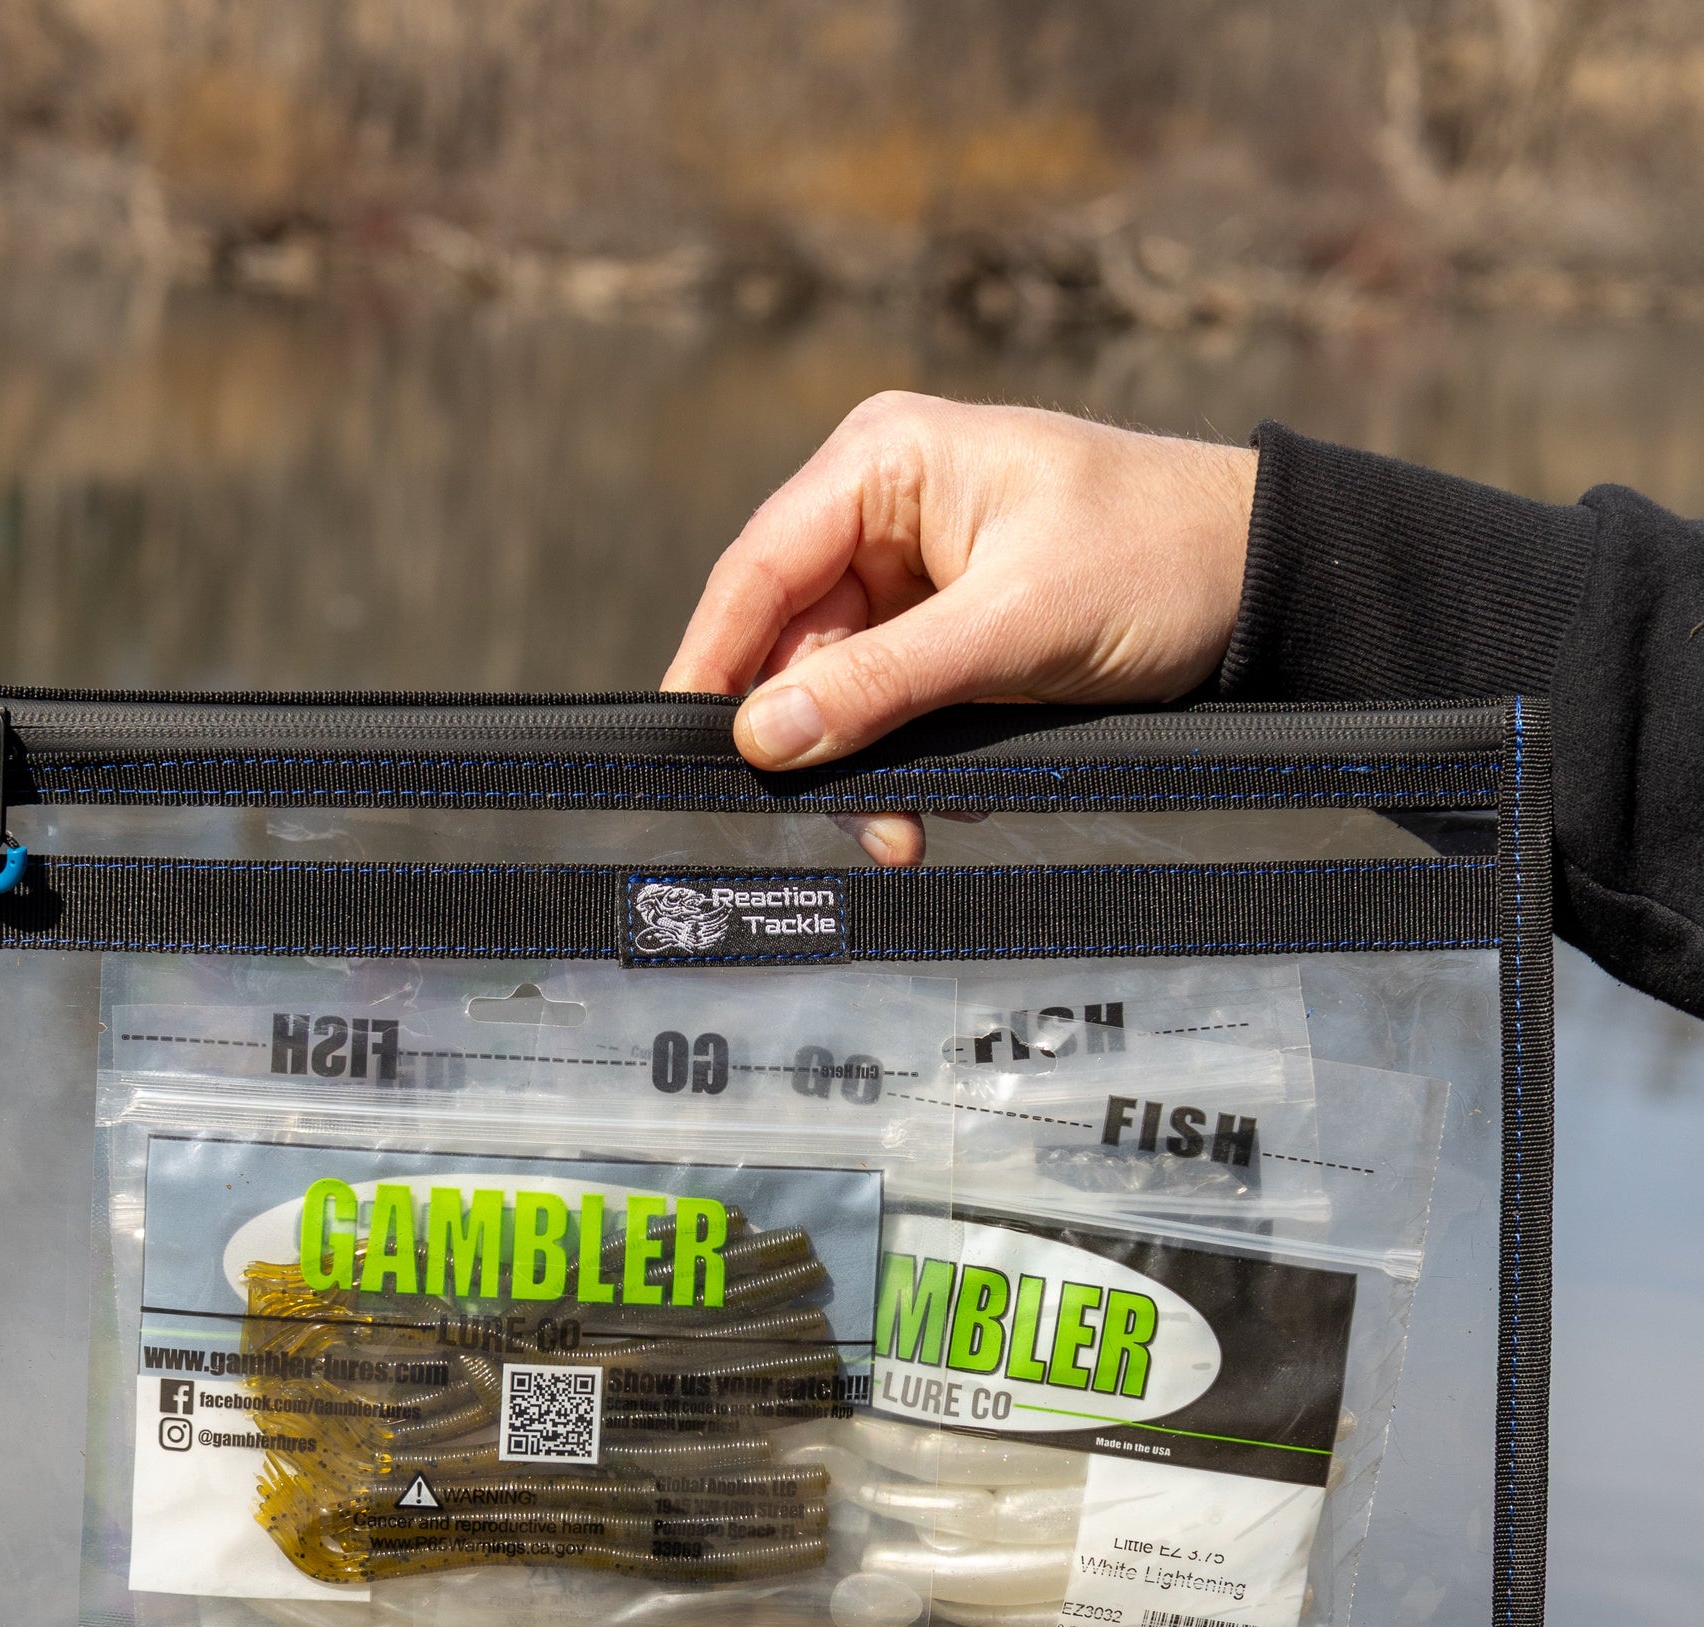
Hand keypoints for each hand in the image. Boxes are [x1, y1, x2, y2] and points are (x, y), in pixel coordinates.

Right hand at [661, 393, 1256, 862]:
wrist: (1270, 582)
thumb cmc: (1157, 559)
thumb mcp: (1014, 625)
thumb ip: (883, 683)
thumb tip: (765, 737)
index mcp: (884, 462)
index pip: (760, 569)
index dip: (714, 664)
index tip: (687, 748)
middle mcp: (883, 511)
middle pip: (795, 645)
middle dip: (820, 742)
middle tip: (862, 826)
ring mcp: (915, 574)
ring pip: (841, 690)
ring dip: (871, 768)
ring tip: (912, 831)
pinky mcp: (948, 629)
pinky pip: (894, 706)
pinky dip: (911, 761)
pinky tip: (952, 796)